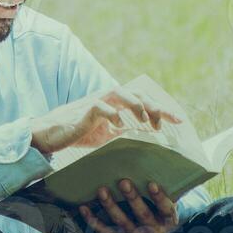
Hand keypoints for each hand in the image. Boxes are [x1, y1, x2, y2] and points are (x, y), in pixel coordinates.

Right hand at [30, 87, 180, 156]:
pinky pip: (101, 107)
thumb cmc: (81, 132)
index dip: (163, 108)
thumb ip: (126, 132)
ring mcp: (97, 101)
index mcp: (118, 103)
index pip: (145, 101)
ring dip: (137, 105)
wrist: (52, 133)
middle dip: (156, 105)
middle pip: (137, 93)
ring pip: (122, 94)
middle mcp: (109, 98)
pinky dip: (112, 114)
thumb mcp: (108, 135)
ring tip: (148, 120)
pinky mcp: (85, 110)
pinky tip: (120, 125)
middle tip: (170, 121)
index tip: (180, 121)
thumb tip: (148, 139)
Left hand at [80, 180, 179, 232]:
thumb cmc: (157, 210)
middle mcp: (155, 232)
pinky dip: (94, 221)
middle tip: (123, 182)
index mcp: (169, 220)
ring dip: (111, 206)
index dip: (159, 198)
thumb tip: (150, 161)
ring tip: (102, 191)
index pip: (166, 209)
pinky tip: (84, 208)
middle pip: (143, 215)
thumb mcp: (164, 203)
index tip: (152, 184)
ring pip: (123, 223)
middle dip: (132, 198)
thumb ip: (162, 188)